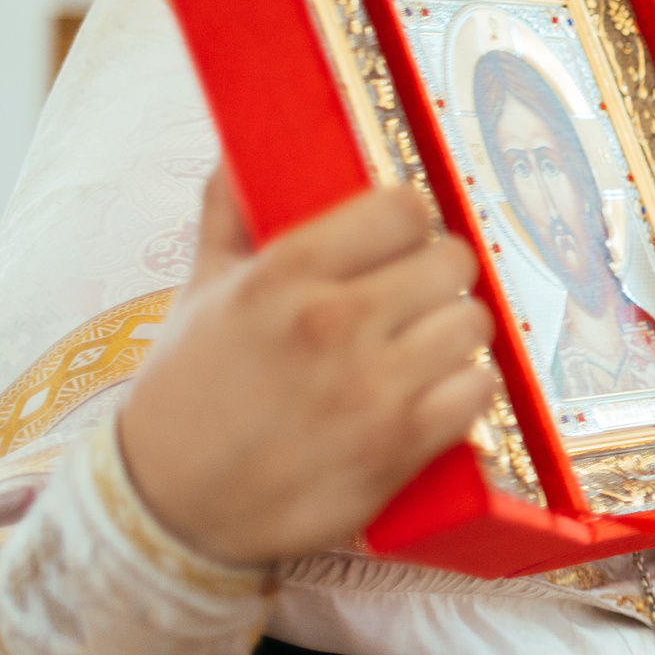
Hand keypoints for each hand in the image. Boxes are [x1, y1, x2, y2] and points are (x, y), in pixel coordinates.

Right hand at [116, 169, 495, 567]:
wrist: (174, 503)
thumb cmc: (188, 391)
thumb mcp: (200, 291)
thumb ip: (229, 214)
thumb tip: (240, 151)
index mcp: (284, 276)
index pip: (402, 209)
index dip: (409, 221)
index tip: (400, 239)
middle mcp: (333, 324)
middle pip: (452, 261)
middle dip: (439, 274)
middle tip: (416, 295)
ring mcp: (373, 387)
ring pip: (473, 323)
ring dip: (455, 332)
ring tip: (423, 344)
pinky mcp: (401, 444)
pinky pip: (480, 389)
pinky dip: (465, 389)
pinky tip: (432, 390)